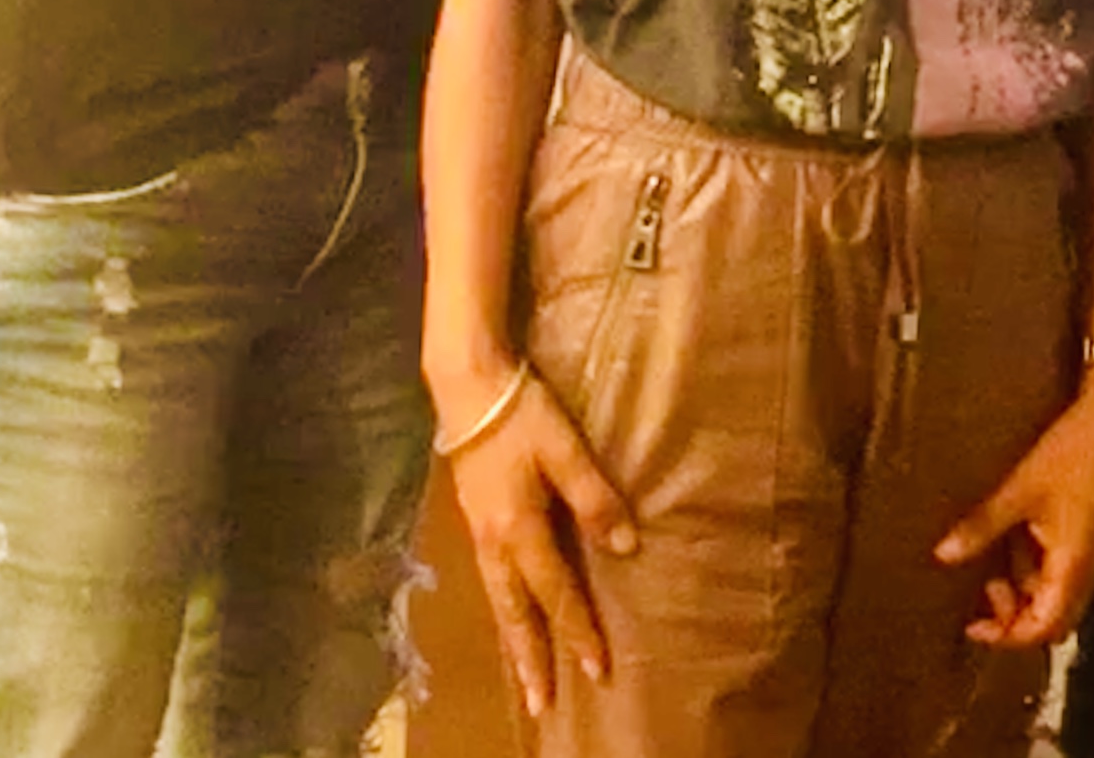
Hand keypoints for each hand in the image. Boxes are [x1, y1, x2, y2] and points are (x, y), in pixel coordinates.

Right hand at [443, 368, 636, 718]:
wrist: (467, 389)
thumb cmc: (522, 417)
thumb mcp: (566, 451)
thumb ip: (595, 498)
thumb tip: (625, 548)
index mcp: (519, 531)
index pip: (555, 594)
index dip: (578, 632)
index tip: (598, 670)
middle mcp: (495, 543)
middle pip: (515, 614)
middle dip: (531, 660)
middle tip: (542, 703)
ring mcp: (479, 534)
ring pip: (499, 602)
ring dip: (515, 641)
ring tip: (526, 675)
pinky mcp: (475, 521)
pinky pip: (492, 581)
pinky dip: (505, 609)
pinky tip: (512, 614)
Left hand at [935, 368, 1093, 647]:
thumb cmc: (1068, 453)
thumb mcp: (1019, 490)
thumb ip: (982, 527)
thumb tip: (943, 556)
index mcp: (1073, 565)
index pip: (1044, 629)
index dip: (1008, 636)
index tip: (973, 625)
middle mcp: (1090, 567)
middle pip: (1055, 619)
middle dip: (1015, 618)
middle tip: (982, 594)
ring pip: (1058, 594)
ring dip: (1025, 590)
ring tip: (993, 563)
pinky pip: (1064, 569)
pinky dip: (1036, 569)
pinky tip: (1015, 542)